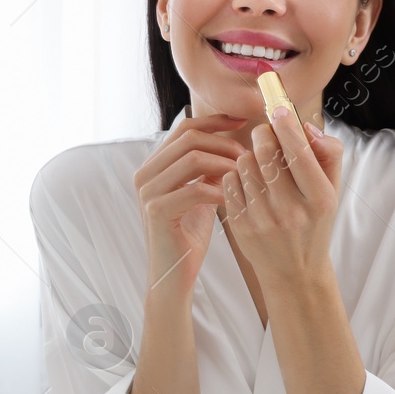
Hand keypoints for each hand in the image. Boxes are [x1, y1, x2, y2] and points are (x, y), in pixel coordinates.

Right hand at [134, 112, 245, 290]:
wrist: (173, 272)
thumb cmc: (189, 232)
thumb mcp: (198, 191)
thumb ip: (206, 166)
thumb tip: (233, 139)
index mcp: (154, 165)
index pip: (184, 127)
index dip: (215, 121)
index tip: (242, 122)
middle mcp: (145, 173)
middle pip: (188, 138)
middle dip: (225, 143)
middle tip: (249, 157)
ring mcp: (148, 191)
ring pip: (192, 159)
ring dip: (225, 164)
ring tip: (245, 176)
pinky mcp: (156, 210)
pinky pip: (195, 189)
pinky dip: (220, 191)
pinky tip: (235, 200)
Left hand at [221, 107, 343, 283]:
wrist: (294, 271)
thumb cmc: (314, 223)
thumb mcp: (332, 193)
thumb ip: (328, 155)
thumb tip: (305, 126)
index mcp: (320, 199)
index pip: (299, 154)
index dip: (287, 127)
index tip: (279, 109)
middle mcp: (291, 211)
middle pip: (266, 153)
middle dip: (263, 135)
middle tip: (265, 133)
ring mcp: (263, 219)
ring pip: (244, 164)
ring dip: (249, 156)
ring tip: (260, 165)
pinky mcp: (240, 225)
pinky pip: (229, 181)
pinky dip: (236, 175)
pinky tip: (248, 184)